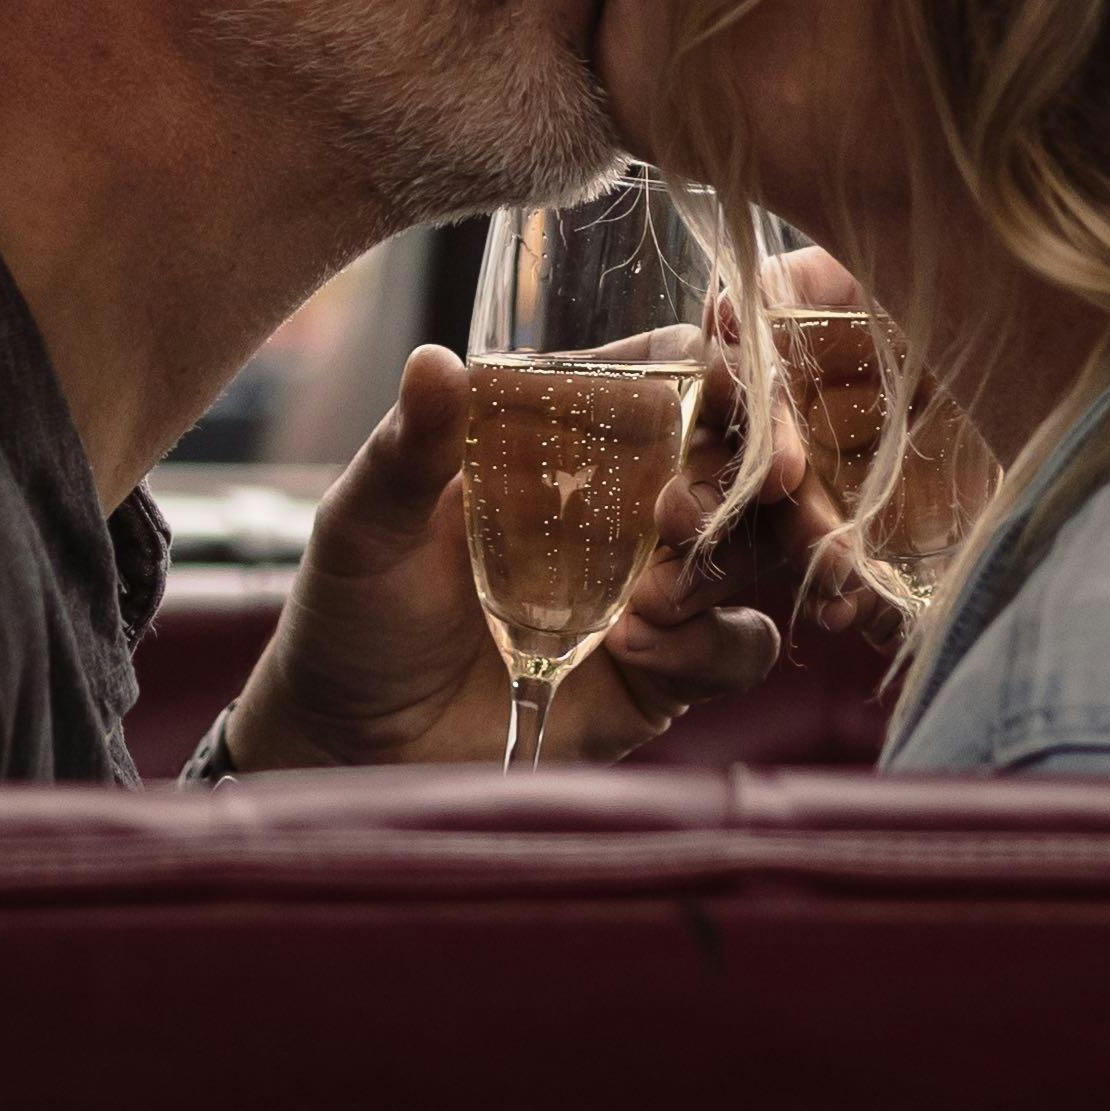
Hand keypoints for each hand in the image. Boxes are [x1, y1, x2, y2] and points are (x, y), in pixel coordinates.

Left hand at [220, 344, 786, 770]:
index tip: (730, 384)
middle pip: (738, 456)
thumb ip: (407, 450)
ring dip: (725, 558)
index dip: (718, 370)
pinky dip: (707, 644)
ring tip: (653, 593)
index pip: (669, 374)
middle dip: (749, 468)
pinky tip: (633, 651)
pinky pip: (740, 644)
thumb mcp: (367, 525)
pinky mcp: (668, 671)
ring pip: (756, 544)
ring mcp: (653, 585)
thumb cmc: (353, 614)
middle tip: (689, 509)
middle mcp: (625, 501)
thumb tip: (433, 361)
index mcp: (563, 437)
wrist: (356, 749)